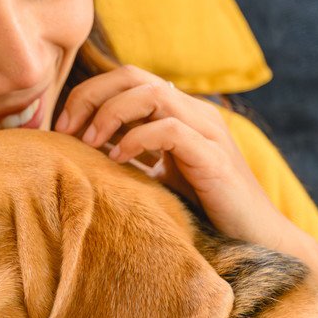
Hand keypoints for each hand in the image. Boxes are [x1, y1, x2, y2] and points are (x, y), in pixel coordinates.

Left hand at [55, 65, 317, 305]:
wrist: (256, 241)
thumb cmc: (201, 213)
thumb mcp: (156, 176)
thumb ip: (129, 154)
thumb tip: (79, 147)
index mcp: (179, 113)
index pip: (127, 78)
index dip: (88, 94)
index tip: (61, 126)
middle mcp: (195, 113)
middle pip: (133, 75)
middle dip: (91, 97)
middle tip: (65, 129)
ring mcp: (208, 132)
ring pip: (153, 94)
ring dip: (111, 114)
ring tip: (88, 142)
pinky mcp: (215, 158)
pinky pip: (171, 130)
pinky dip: (138, 140)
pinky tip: (117, 160)